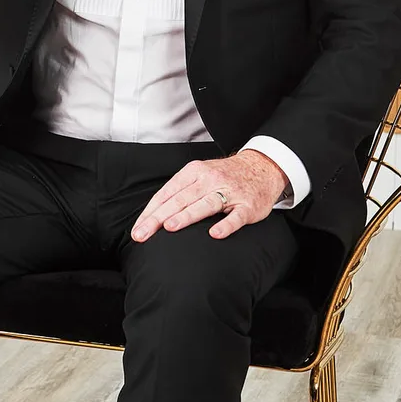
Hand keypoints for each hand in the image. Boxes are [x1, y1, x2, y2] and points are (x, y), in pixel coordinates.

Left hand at [130, 151, 288, 241]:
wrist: (262, 167)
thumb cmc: (225, 176)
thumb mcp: (200, 175)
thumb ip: (180, 191)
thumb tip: (154, 214)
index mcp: (194, 172)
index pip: (167, 193)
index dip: (151, 211)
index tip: (138, 228)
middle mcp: (210, 180)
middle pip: (180, 199)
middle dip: (159, 218)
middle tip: (142, 234)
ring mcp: (230, 192)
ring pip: (205, 204)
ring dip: (187, 215)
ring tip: (170, 227)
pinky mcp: (248, 206)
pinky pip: (236, 217)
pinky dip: (225, 225)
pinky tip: (214, 234)